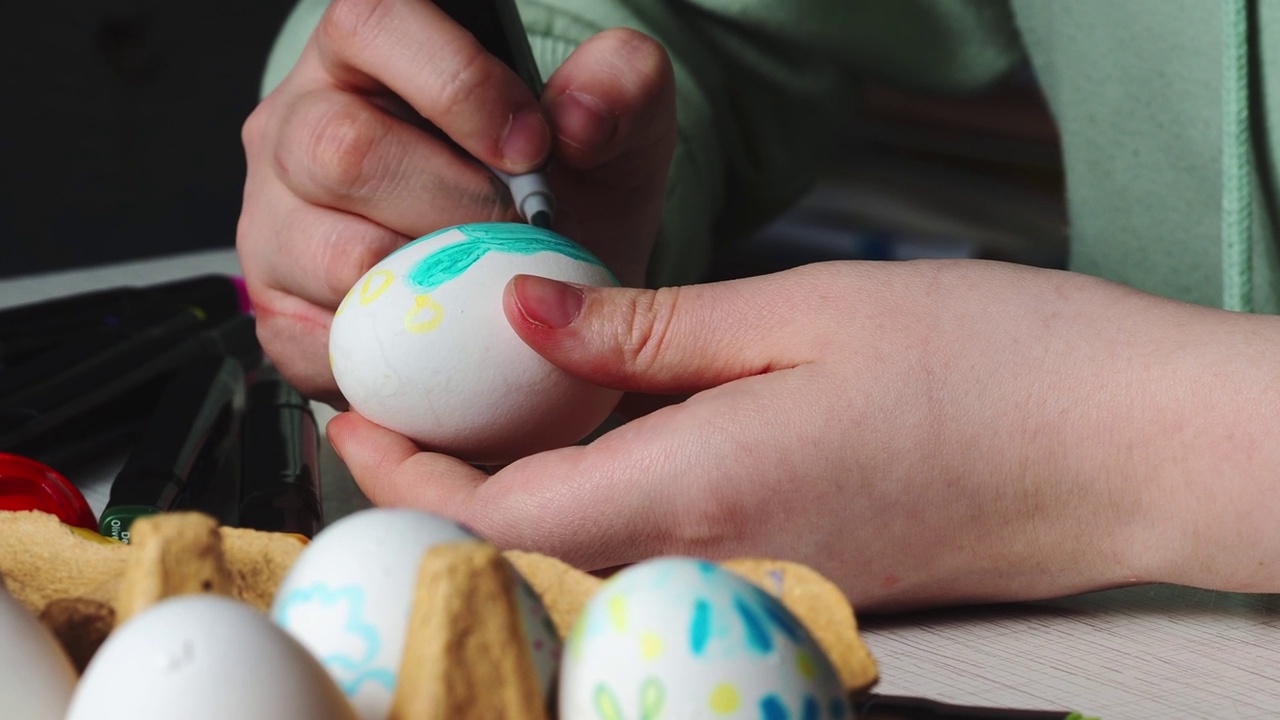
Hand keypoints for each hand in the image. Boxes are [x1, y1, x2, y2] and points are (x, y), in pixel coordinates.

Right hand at [237, 0, 675, 403]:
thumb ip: (621, 88)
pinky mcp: (277, 312)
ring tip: (489, 287)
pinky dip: (403, 352)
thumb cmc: (561, 196)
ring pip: (332, 254)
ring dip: (435, 284)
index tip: (533, 145)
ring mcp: (276, 223)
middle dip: (457, 202)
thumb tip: (580, 118)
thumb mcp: (614, 132)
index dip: (456, 83)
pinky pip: (317, 340)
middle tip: (518, 230)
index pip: (373, 22)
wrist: (543, 292)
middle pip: (341, 148)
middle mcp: (300, 127)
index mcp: (369, 54)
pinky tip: (449, 339)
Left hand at [326, 259, 1273, 609]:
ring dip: (510, 498)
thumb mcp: (800, 310)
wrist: (1123, 449)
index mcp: (696, 494)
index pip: (496, 512)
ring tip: (480, 416)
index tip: (353, 418)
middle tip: (399, 413)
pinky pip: (657, 558)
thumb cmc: (988, 367)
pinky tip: (599, 441)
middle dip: (441, 492)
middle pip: (524, 552)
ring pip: (583, 561)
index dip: (406, 474)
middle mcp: (713, 565)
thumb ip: (644, 328)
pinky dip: (593, 507)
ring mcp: (756, 585)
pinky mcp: (796, 579)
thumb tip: (519, 316)